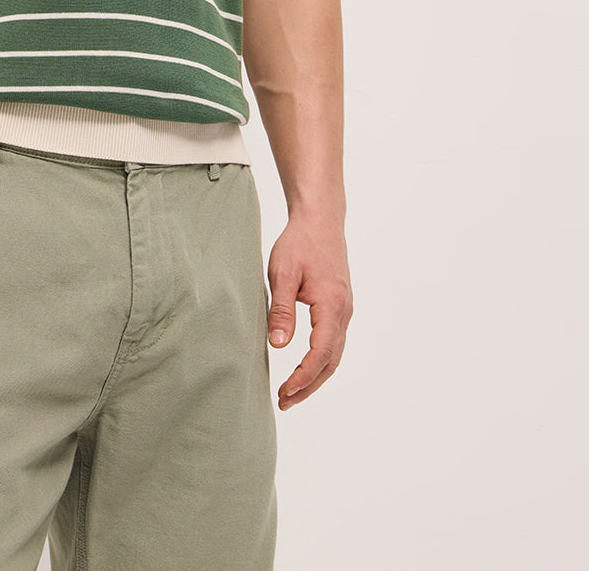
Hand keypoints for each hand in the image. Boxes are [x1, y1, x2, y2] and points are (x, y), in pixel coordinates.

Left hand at [266, 214, 352, 409]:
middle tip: (285, 402)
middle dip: (309, 386)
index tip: (284, 392)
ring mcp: (344, 310)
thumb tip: (279, 345)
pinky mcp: (339, 307)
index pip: (320, 354)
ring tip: (291, 393)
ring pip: (334, 355)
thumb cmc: (299, 243)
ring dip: (315, 377)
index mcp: (332, 306)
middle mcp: (344, 312)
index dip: (303, 378)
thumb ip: (281, 309)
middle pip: (330, 362)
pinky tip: (304, 368)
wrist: (320, 221)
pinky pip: (333, 342)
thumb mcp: (282, 273)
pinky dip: (320, 362)